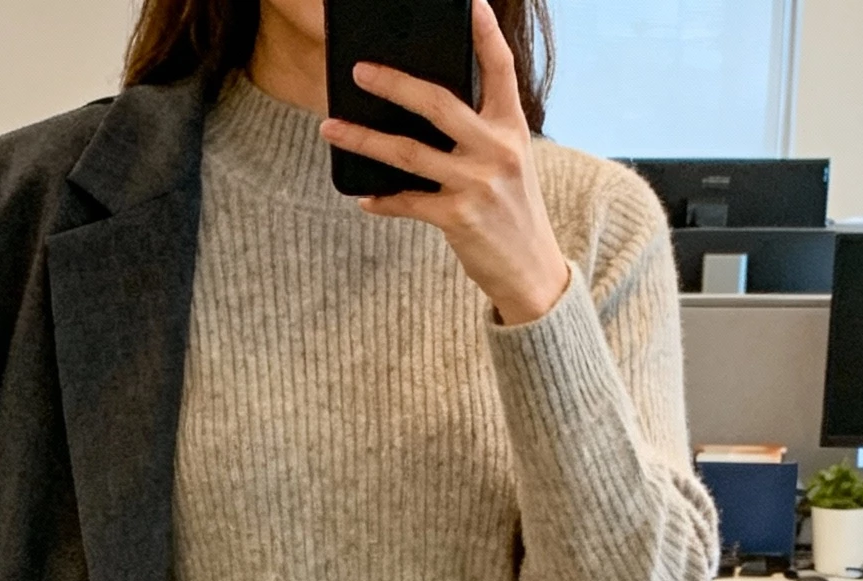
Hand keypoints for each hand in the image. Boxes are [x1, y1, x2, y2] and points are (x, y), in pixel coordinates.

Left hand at [321, 0, 571, 327]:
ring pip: (408, 153)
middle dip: (393, 84)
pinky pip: (408, 202)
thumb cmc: (513, 212)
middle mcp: (496, 150)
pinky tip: (364, 198)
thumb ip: (480, 132)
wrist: (531, 272)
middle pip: (437, 103)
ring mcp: (477, 184)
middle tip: (359, 70)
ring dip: (364, 140)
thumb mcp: (509, 161)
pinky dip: (383, 201)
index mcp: (511, 127)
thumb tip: (425, 109)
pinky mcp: (459, 218)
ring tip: (331, 127)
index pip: (500, 68)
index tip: (469, 2)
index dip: (484, 32)